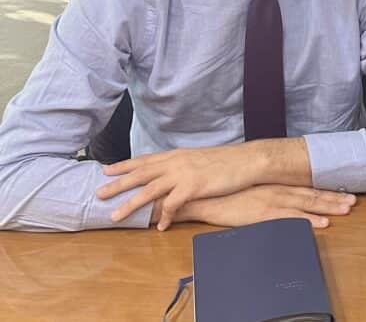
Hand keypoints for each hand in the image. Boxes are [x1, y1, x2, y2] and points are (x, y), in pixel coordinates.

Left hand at [97, 141, 302, 229]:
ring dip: (131, 204)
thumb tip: (173, 172)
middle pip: (140, 174)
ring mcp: (184, 174)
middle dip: (118, 184)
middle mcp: (176, 162)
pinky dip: (165, 217)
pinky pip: (173, 205)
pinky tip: (160, 228)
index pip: (145, 160)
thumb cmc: (228, 161)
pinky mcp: (193, 187)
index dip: (125, 165)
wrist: (248, 160)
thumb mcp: (200, 158)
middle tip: (98, 193)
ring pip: (149, 190)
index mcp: (177, 155)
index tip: (107, 169)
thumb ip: (184, 164)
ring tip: (116, 216)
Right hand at [167, 185, 356, 229]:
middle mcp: (277, 190)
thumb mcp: (251, 191)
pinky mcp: (263, 214)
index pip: (306, 187)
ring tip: (346, 209)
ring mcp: (272, 201)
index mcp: (275, 185)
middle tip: (353, 201)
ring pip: (306, 204)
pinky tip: (321, 223)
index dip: (327, 190)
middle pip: (312, 194)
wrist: (205, 196)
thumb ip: (268, 194)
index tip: (344, 192)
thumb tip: (284, 199)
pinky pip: (290, 218)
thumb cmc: (226, 195)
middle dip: (334, 198)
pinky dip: (307, 220)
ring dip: (328, 207)